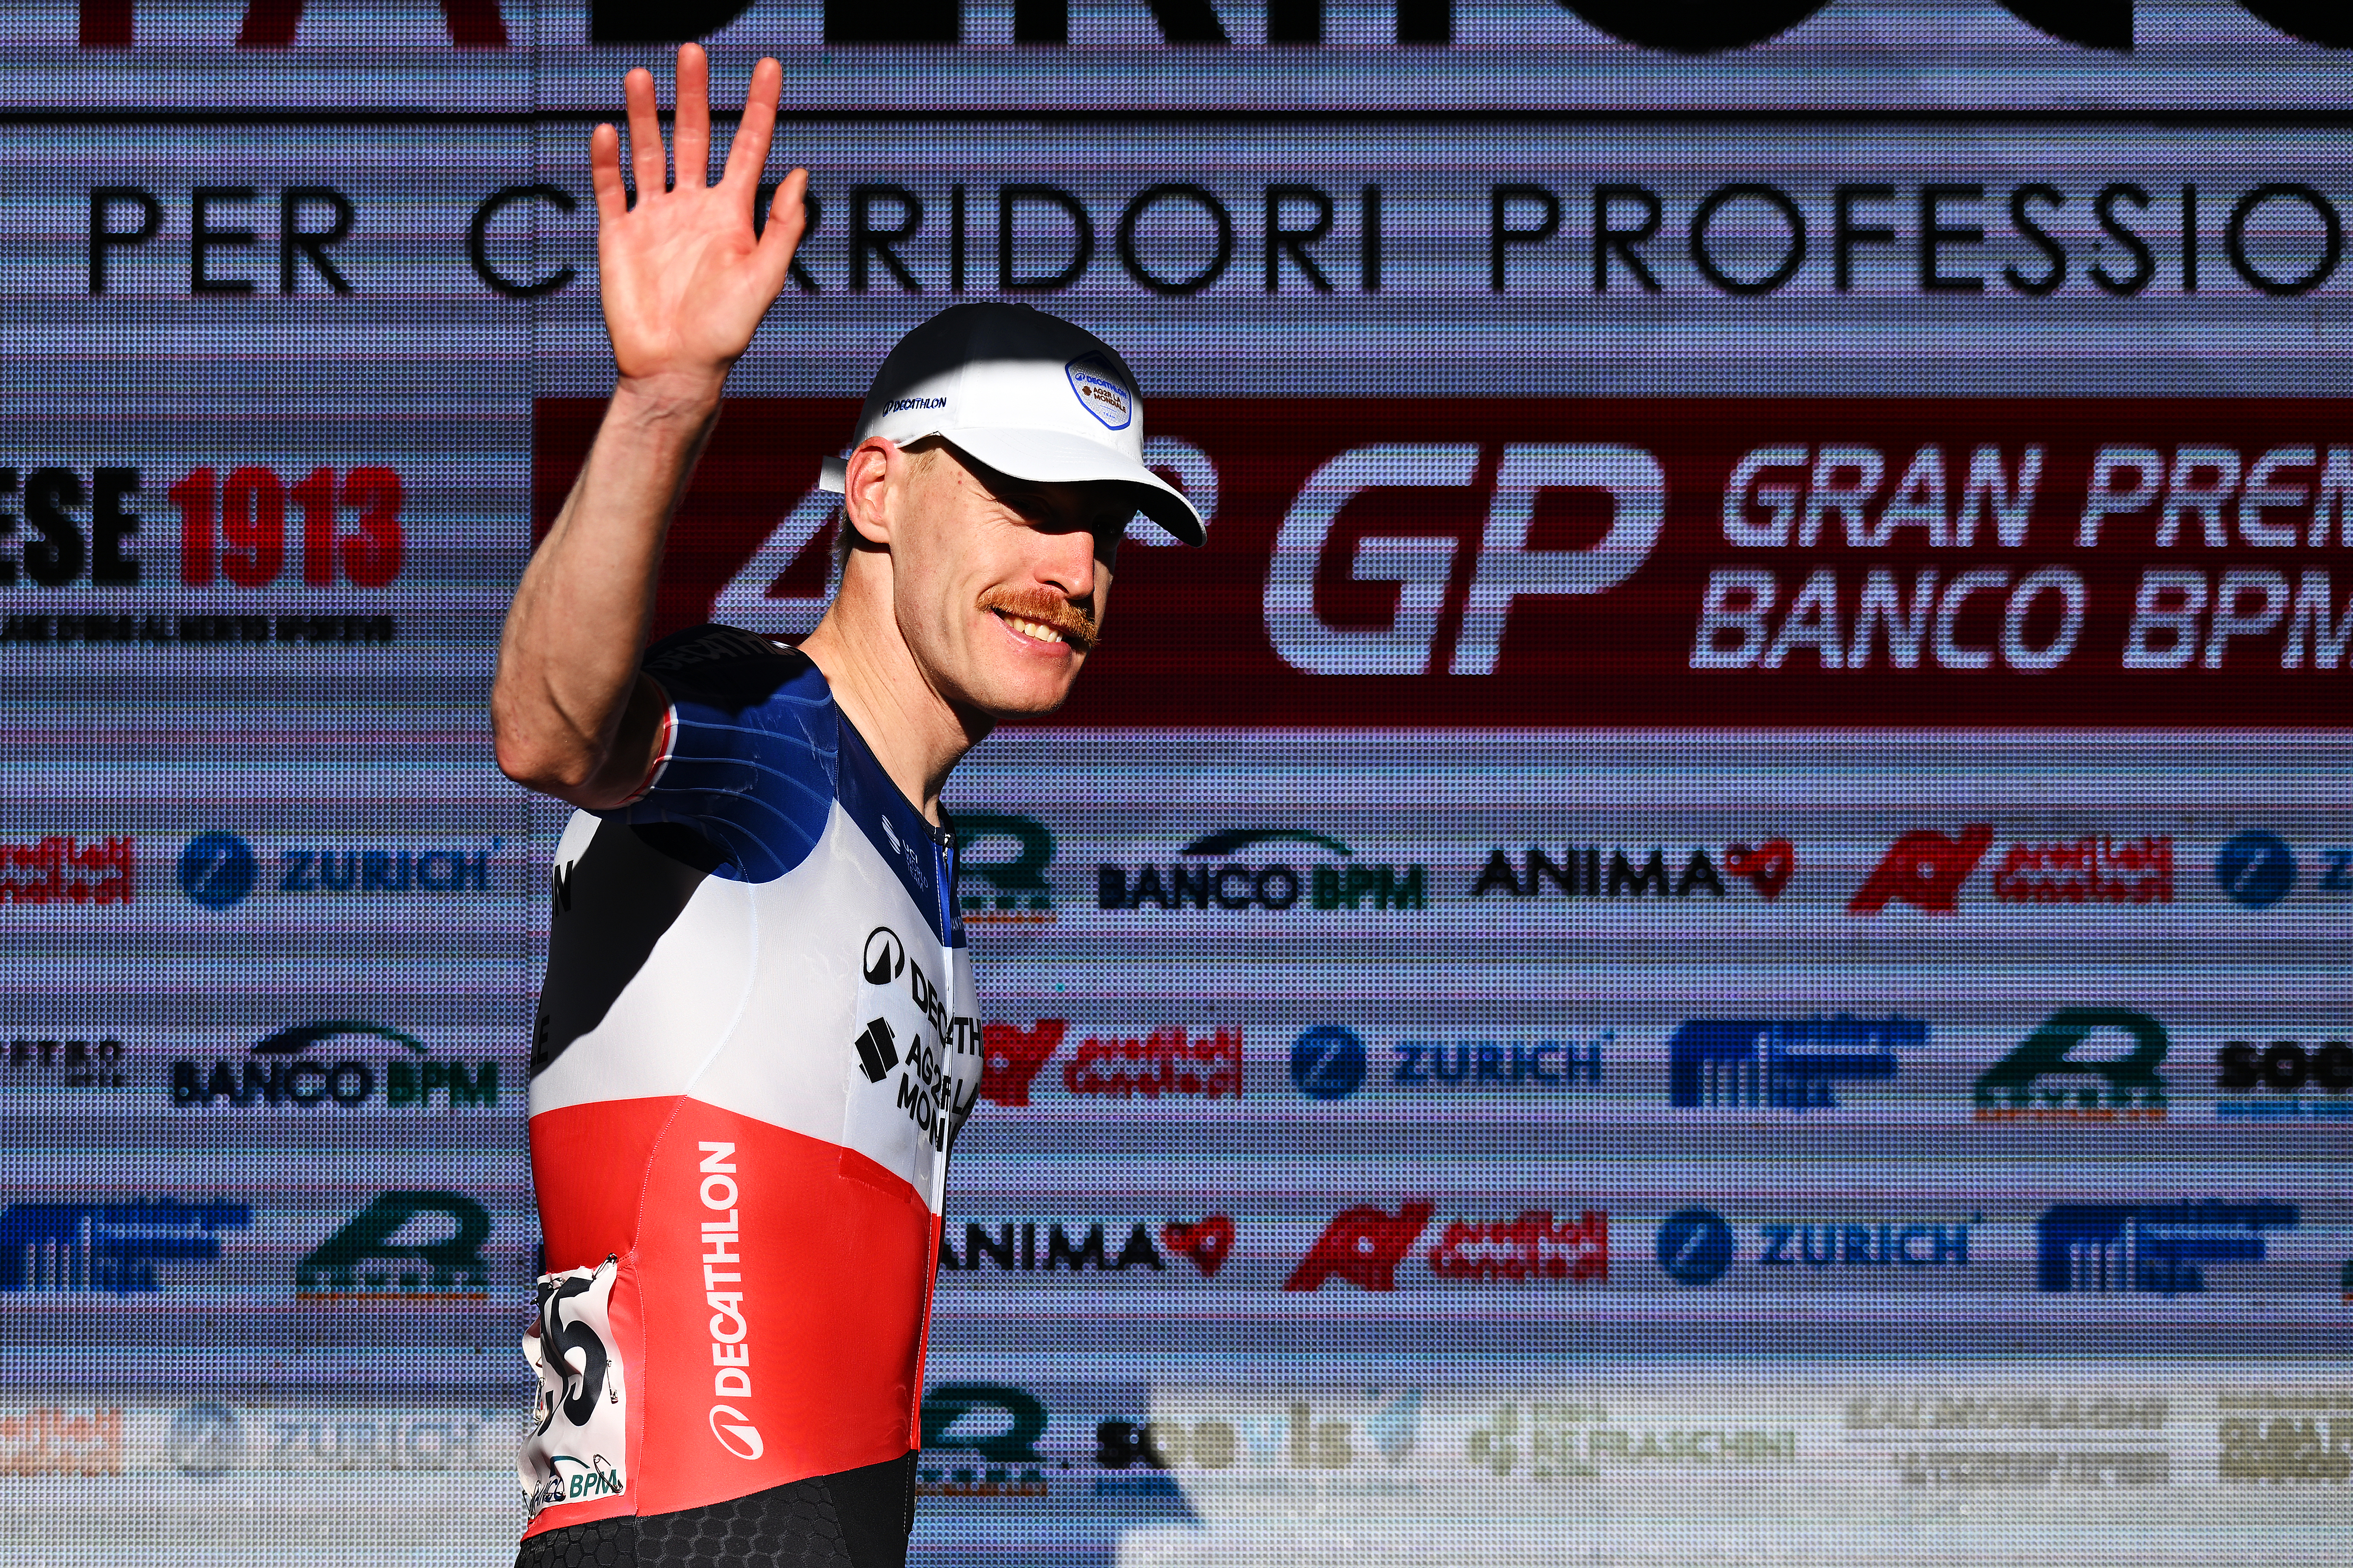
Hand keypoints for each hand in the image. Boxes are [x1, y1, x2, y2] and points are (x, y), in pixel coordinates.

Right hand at [590, 44, 807, 394]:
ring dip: (643, 114)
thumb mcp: (764, 279)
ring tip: (640, 75)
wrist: (675, 369)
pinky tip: (606, 130)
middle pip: (694, 136)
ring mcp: (654, 218)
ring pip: (649, 152)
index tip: (770, 67)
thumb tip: (801, 176)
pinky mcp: (619, 235)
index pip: (749, 147)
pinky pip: (612, 188)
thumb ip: (782, 227)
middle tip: (693, 52)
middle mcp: (693, 207)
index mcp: (732, 214)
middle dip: (693, 95)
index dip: (760, 107)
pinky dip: (607, 160)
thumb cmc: (725, 332)